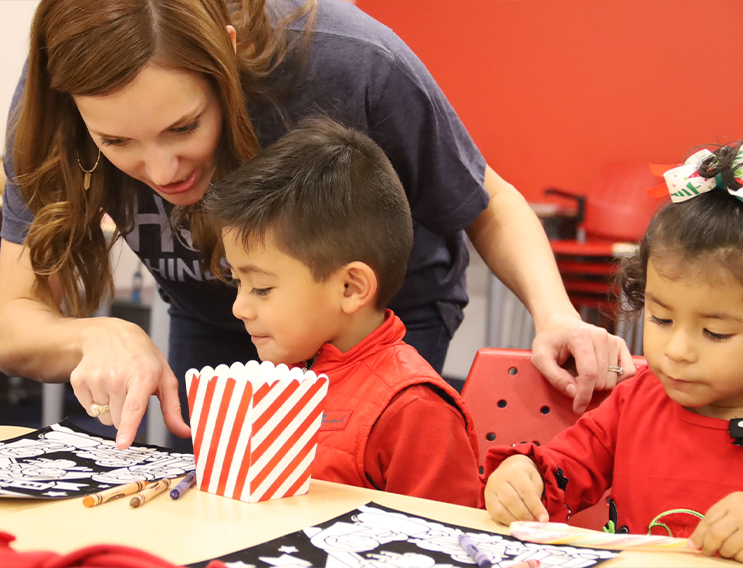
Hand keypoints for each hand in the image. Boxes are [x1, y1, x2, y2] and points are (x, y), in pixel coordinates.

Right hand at [69, 317, 190, 448]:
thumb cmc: (143, 358)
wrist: (110, 334)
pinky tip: (103, 384)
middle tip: (130, 393)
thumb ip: (173, 409)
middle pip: (118, 421)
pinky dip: (96, 403)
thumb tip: (184, 432)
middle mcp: (117, 377)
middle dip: (125, 416)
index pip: (134, 407)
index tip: (123, 443)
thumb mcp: (164, 378)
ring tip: (116, 386)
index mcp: (142, 376)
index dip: (128, 427)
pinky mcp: (78, 380)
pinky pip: (89, 409)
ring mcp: (95, 378)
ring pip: (103, 418)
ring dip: (111, 409)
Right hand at [484, 454, 547, 524]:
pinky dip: (507, 522)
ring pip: (500, 510)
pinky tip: (516, 523)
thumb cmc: (525, 476)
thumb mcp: (535, 480)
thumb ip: (537, 497)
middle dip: (525, 516)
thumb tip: (540, 518)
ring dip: (515, 521)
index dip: (535, 507)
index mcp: (514, 472)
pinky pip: (495, 515)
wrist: (509, 468)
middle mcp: (499, 480)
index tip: (544, 519)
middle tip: (535, 524)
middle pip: (512, 501)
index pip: (525, 491)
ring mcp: (490, 490)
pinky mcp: (487, 501)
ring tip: (526, 525)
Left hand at [531, 315, 635, 413]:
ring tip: (583, 374)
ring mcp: (613, 339)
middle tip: (573, 379)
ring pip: (615, 379)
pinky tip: (601, 377)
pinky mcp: (620, 344)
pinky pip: (629, 371)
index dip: (584, 395)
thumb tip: (574, 393)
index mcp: (580, 336)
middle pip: (603, 380)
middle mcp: (601, 336)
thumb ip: (555, 377)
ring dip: (598, 385)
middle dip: (588, 389)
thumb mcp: (540, 358)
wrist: (560, 324)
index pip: (589, 373)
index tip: (577, 408)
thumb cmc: (549, 341)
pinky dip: (617, 380)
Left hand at [689, 492, 742, 560]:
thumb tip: (694, 543)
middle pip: (717, 534)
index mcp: (732, 502)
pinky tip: (739, 553)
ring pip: (731, 547)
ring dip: (725, 553)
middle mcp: (742, 514)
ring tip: (727, 551)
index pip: (709, 520)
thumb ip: (716, 519)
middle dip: (709, 546)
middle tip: (709, 552)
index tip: (693, 546)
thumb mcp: (733, 506)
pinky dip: (739, 557)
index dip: (698, 535)